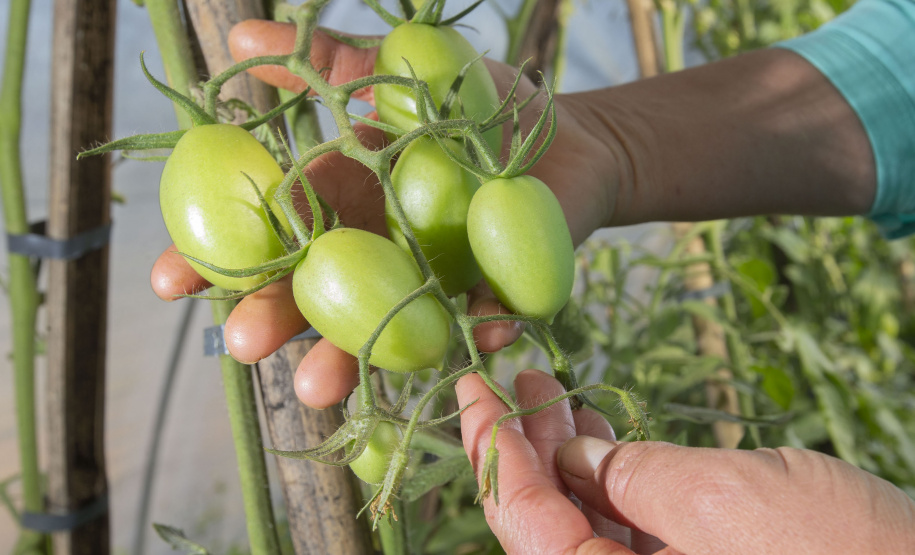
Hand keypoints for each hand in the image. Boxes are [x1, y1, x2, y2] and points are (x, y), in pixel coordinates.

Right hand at [150, 20, 620, 407]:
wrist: (568, 137)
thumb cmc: (478, 106)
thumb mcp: (398, 73)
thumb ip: (325, 62)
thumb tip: (236, 41)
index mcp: (348, 203)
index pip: (273, 234)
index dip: (221, 258)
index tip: (169, 280)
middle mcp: (382, 253)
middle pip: (318, 293)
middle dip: (276, 320)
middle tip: (242, 347)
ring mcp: (435, 281)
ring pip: (384, 325)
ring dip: (353, 357)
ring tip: (318, 388)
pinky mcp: (497, 295)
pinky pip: (484, 319)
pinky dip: (481, 330)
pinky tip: (477, 336)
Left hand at [457, 369, 914, 553]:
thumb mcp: (719, 502)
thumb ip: (630, 482)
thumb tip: (572, 459)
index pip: (523, 520)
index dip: (491, 447)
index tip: (470, 387)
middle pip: (543, 521)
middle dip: (523, 443)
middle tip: (506, 378)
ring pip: (582, 520)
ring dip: (562, 452)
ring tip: (547, 387)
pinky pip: (626, 527)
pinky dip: (608, 475)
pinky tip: (597, 431)